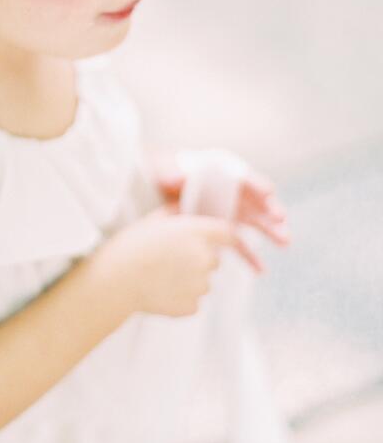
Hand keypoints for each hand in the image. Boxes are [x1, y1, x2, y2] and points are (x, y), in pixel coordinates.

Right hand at [98, 202, 263, 318]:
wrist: (116, 280)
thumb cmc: (130, 246)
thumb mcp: (152, 220)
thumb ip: (175, 212)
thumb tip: (184, 210)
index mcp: (198, 232)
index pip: (229, 233)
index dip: (223, 237)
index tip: (217, 241)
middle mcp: (205, 258)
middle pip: (214, 260)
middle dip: (199, 260)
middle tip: (172, 261)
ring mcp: (200, 285)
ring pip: (203, 283)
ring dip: (189, 281)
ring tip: (161, 278)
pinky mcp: (191, 306)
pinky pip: (192, 302)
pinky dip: (180, 299)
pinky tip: (159, 292)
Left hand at [148, 151, 291, 246]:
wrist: (157, 191)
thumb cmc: (165, 175)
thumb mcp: (166, 172)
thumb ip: (172, 175)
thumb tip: (174, 178)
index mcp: (220, 174)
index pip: (242, 177)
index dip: (255, 183)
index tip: (268, 192)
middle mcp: (231, 193)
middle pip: (255, 201)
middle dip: (270, 209)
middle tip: (280, 219)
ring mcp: (230, 212)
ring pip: (255, 222)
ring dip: (271, 232)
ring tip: (285, 242)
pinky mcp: (224, 229)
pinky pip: (240, 244)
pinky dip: (250, 256)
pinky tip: (260, 270)